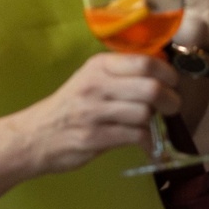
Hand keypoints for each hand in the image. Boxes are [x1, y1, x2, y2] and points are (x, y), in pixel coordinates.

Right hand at [11, 51, 178, 175]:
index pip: (145, 62)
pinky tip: (147, 145)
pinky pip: (135, 137)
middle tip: (171, 107)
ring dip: (155, 123)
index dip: (168, 73)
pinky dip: (148, 143)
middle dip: (170, 100)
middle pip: (150, 88)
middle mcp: (96, 85)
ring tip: (152, 126)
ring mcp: (94, 112)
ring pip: (144, 114)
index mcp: (98, 66)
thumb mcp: (91, 80)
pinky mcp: (94, 137)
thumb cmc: (70, 107)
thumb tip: (164, 73)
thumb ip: (122, 75)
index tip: (173, 83)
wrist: (35, 135)